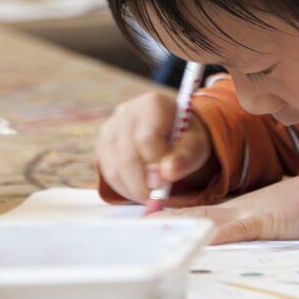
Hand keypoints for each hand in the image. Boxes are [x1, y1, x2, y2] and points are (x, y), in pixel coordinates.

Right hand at [96, 91, 215, 202]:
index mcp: (153, 104)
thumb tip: (166, 174)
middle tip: (156, 195)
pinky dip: (123, 188)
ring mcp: (110, 127)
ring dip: (132, 188)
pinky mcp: (102, 144)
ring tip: (150, 194)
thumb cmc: (185, 136)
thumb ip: (186, 156)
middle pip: (127, 155)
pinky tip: (138, 189)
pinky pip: (107, 172)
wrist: (171, 132)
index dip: (156, 163)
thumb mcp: (196, 144)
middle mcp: (127, 111)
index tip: (167, 176)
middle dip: (142, 182)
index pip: (147, 138)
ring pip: (114, 166)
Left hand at [152, 177, 298, 243]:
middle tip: (140, 222)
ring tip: (156, 225)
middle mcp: (237, 210)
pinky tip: (206, 234)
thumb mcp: (267, 217)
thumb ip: (246, 223)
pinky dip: (223, 231)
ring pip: (210, 218)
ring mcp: (250, 213)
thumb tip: (222, 231)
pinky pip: (241, 227)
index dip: (172, 216)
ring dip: (183, 222)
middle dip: (167, 219)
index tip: (147, 219)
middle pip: (196, 213)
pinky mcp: (267, 221)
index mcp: (236, 210)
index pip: (198, 213)